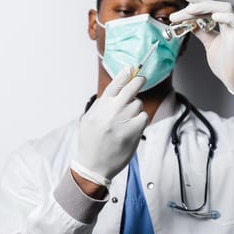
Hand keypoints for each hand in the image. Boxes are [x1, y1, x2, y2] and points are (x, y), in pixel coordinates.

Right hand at [71, 67, 147, 186]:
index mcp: (100, 107)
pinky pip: (143, 117)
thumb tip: (117, 86)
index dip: (124, 74)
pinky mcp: (134, 131)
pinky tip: (132, 128)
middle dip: (138, 81)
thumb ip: (103, 103)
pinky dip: (140, 120)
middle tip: (142, 78)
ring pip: (138, 104)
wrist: (93, 166)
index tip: (131, 68)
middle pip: (131, 88)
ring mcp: (123, 121)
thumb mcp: (90, 118)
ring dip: (135, 108)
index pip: (115, 84)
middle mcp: (111, 111)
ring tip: (126, 120)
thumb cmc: (91, 141)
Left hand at [170, 0, 233, 95]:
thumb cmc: (227, 64)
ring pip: (225, 8)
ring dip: (206, 8)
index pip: (210, 7)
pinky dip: (226, 17)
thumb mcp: (210, 44)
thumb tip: (189, 23)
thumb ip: (202, 32)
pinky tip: (214, 17)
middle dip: (196, 5)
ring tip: (190, 11)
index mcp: (225, 24)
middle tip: (178, 13)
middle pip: (215, 6)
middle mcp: (233, 22)